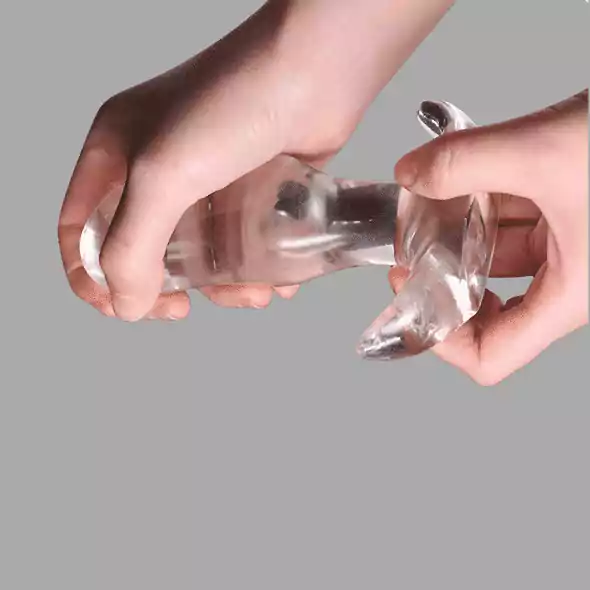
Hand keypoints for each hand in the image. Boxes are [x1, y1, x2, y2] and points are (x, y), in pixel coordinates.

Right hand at [58, 0, 453, 320]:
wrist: (318, 67)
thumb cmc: (233, 105)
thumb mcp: (162, 175)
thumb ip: (133, 246)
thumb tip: (127, 305)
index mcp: (116, 154)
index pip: (81, 226)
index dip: (90, 274)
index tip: (123, 306)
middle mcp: (158, 166)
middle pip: (145, 247)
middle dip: (165, 287)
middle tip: (183, 308)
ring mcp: (209, 178)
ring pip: (202, 251)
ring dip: (224, 285)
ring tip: (254, 294)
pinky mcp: (254, 188)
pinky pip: (245, 241)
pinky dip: (258, 268)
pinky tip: (280, 279)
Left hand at [391, 90, 587, 384]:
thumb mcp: (548, 152)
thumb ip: (466, 162)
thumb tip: (409, 175)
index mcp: (569, 294)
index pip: (490, 356)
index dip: (441, 338)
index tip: (410, 290)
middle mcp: (568, 280)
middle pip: (486, 306)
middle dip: (443, 273)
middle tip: (412, 242)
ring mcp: (570, 245)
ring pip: (496, 255)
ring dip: (458, 229)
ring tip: (426, 198)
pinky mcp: (570, 211)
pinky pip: (514, 220)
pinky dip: (483, 201)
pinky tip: (460, 174)